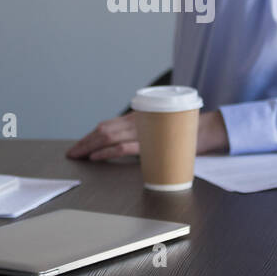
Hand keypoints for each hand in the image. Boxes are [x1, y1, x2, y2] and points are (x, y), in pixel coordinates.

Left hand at [67, 110, 229, 160]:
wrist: (204, 130)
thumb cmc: (182, 132)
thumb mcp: (158, 130)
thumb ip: (143, 135)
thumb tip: (123, 148)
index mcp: (138, 119)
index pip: (107, 126)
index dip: (90, 136)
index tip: (78, 147)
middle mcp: (137, 122)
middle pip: (103, 130)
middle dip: (85, 142)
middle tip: (72, 153)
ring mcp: (143, 131)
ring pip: (109, 136)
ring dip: (90, 147)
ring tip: (78, 155)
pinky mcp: (150, 143)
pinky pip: (124, 146)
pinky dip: (107, 151)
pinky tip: (96, 157)